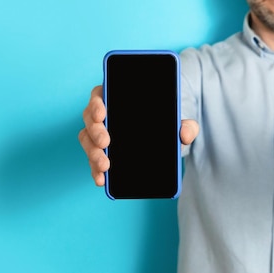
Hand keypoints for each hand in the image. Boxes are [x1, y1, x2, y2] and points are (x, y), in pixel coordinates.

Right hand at [78, 85, 199, 185]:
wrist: (163, 139)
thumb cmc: (165, 123)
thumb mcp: (179, 122)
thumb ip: (186, 125)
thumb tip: (185, 134)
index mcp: (118, 98)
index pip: (100, 94)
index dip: (97, 103)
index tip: (102, 114)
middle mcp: (103, 115)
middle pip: (90, 119)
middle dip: (95, 132)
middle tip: (105, 143)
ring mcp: (99, 134)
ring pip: (87, 140)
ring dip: (93, 153)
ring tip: (105, 166)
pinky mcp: (101, 152)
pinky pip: (93, 160)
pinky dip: (95, 170)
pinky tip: (101, 179)